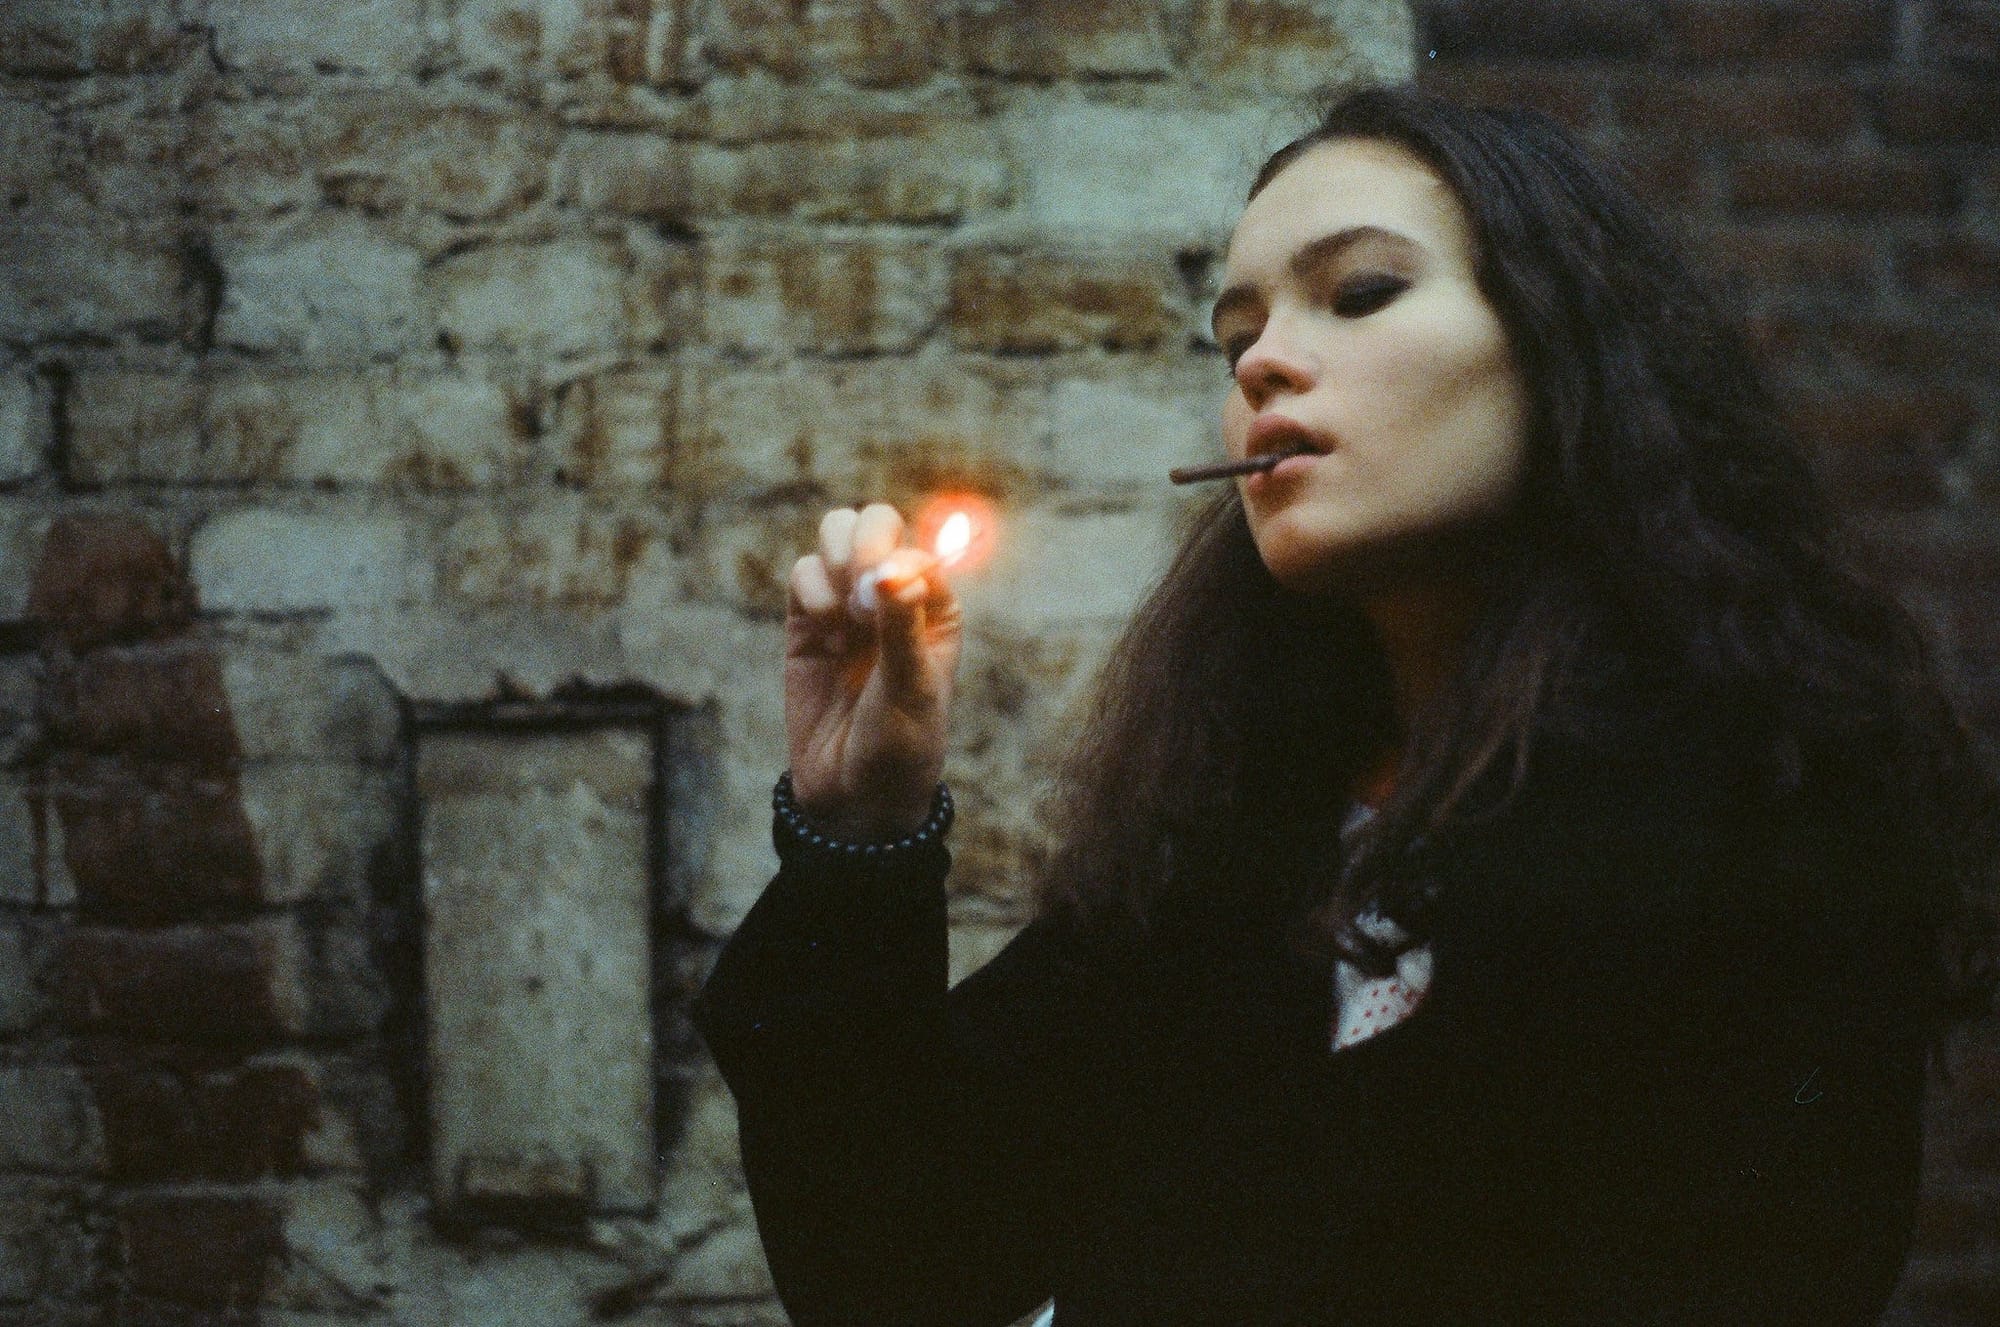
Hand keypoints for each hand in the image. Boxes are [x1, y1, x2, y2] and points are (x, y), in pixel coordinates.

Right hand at [785, 503, 963, 839]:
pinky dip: (810, 590)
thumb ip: (902, 627)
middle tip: (856, 587)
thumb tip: (893, 570)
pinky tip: (822, 634)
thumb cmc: (900, 745)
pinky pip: (804, 573)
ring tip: (840, 613)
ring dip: (833, 559)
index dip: (893, 556)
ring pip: (835, 534)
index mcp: (935, 608)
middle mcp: (894, 597)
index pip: (917, 545)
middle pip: (875, 522)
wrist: (853, 797)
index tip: (880, 598)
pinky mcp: (807, 622)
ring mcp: (849, 606)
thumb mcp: (911, 690)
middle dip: (861, 542)